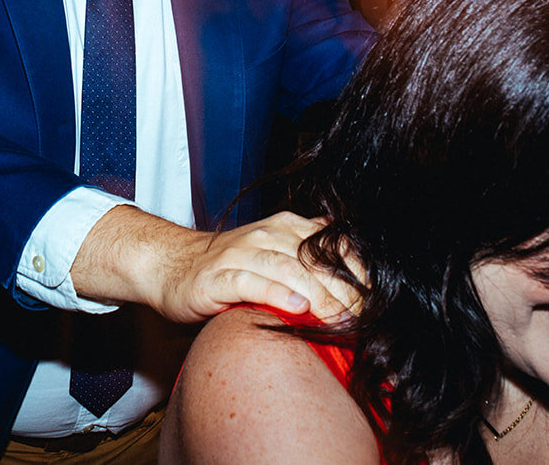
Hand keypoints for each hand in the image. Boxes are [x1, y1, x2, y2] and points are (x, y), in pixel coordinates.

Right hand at [144, 211, 362, 324]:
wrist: (171, 266)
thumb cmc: (230, 267)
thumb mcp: (276, 253)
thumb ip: (311, 256)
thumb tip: (356, 266)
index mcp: (287, 228)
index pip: (334, 245)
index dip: (358, 273)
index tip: (377, 301)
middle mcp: (266, 234)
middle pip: (316, 261)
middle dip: (344, 292)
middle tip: (363, 320)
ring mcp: (241, 254)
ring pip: (288, 269)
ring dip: (318, 295)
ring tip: (338, 319)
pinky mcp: (218, 277)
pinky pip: (250, 282)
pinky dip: (275, 294)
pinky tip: (294, 308)